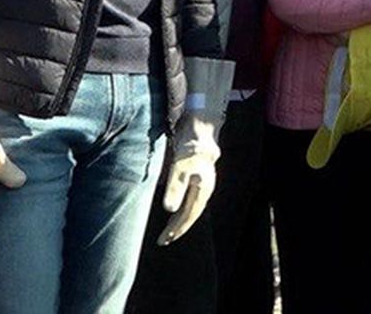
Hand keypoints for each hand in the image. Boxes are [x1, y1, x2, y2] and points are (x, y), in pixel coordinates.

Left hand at [157, 115, 218, 244]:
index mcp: (203, 190)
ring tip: (169, 229)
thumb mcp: (179, 168)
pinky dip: (183, 208)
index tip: (164, 240)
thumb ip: (175, 188)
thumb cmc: (190, 148)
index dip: (176, 229)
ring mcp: (204, 183)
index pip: (188, 215)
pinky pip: (191, 199)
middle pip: (192, 214)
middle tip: (165, 240)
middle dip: (178, 228)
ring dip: (180, 219)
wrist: (201, 129)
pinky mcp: (199, 176)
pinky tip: (176, 208)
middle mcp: (205, 188)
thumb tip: (169, 209)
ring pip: (192, 207)